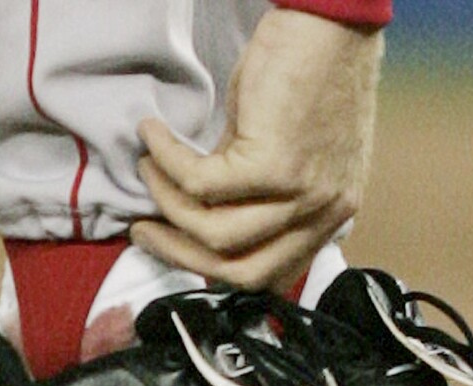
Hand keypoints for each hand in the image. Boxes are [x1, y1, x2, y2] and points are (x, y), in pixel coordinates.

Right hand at [131, 8, 382, 293]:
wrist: (328, 23)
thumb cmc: (305, 77)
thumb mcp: (287, 154)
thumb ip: (256, 195)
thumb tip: (196, 214)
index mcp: (328, 217)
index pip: (272, 275)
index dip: (217, 270)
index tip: (179, 248)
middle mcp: (323, 214)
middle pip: (244, 272)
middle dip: (182, 256)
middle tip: (144, 232)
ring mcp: (303, 193)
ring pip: (218, 235)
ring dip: (169, 206)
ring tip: (148, 173)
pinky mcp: (276, 163)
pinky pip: (202, 184)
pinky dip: (168, 162)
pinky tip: (154, 137)